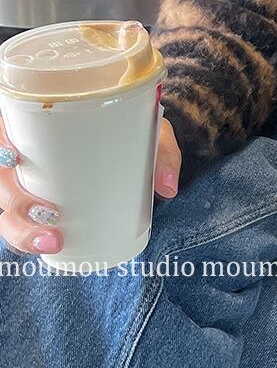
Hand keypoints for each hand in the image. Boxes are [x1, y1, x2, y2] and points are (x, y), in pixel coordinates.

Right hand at [0, 117, 181, 255]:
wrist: (139, 136)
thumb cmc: (135, 127)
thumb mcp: (150, 130)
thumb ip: (161, 152)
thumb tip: (169, 187)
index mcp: (41, 121)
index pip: (6, 131)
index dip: (1, 146)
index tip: (14, 158)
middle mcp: (26, 151)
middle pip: (1, 177)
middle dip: (16, 200)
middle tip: (50, 215)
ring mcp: (27, 180)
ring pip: (5, 207)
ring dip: (21, 229)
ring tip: (53, 241)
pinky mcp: (36, 205)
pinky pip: (20, 224)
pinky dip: (29, 238)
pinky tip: (48, 247)